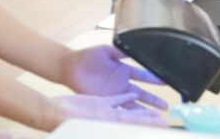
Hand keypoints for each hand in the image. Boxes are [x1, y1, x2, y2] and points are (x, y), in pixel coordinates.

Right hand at [51, 93, 167, 127]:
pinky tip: (134, 95)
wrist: (53, 112)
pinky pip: (116, 99)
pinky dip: (125, 97)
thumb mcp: (89, 120)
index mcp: (109, 121)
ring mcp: (106, 110)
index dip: (148, 123)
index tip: (163, 124)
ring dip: (142, 108)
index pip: (134, 123)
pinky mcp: (100, 102)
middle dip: (150, 119)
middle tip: (166, 120)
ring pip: (129, 108)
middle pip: (136, 118)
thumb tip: (121, 118)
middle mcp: (111, 118)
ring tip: (157, 109)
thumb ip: (106, 119)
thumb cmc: (67, 120)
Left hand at [62, 46, 167, 110]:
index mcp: (124, 70)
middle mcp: (122, 83)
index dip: (154, 78)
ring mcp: (115, 93)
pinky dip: (129, 113)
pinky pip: (120, 108)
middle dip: (154, 100)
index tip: (166, 81)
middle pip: (142, 93)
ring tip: (157, 116)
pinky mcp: (106, 100)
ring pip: (134, 103)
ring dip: (145, 110)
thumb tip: (135, 46)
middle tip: (166, 106)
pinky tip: (138, 119)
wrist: (71, 67)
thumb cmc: (88, 57)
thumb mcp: (107, 50)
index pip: (143, 75)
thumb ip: (121, 50)